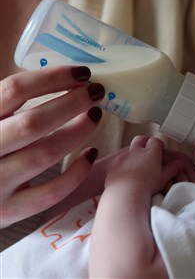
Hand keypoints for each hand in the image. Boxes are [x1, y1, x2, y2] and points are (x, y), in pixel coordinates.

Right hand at [0, 66, 104, 227]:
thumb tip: (62, 79)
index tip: (82, 73)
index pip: (14, 90)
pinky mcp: (10, 210)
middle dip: (71, 104)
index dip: (52, 78)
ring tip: (94, 116)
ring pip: (44, 155)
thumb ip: (9, 104)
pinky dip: (76, 172)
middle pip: (33, 123)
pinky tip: (91, 154)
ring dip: (77, 132)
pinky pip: (50, 192)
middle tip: (96, 93)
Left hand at [105, 136, 194, 194]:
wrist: (125, 192)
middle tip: (148, 149)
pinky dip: (124, 162)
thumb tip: (180, 164)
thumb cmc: (147, 185)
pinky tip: (126, 172)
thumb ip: (172, 169)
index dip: (158, 144)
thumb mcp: (164, 178)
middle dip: (145, 142)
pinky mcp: (115, 164)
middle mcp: (137, 151)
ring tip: (138, 163)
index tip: (160, 148)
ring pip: (129, 149)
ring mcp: (124, 157)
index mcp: (151, 153)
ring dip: (134, 152)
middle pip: (141, 139)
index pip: (155, 141)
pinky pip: (120, 159)